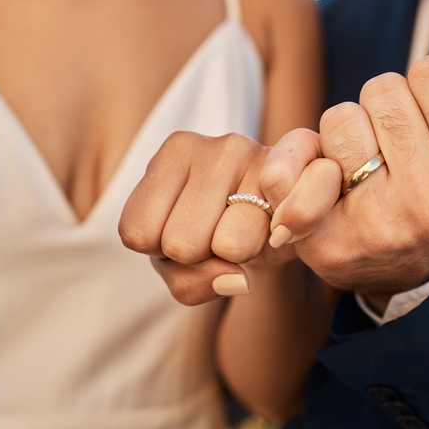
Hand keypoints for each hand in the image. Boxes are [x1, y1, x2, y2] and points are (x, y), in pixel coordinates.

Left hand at [119, 132, 336, 304]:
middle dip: (197, 257)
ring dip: (236, 255)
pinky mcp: (292, 175)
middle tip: (216, 235)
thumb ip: (189, 284)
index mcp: (170, 155)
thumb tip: (238, 280)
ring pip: (226, 245)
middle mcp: (207, 144)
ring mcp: (251, 153)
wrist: (277, 224)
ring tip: (243, 231)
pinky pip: (267, 238)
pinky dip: (271, 246)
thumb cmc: (213, 239)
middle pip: (178, 244)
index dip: (158, 251)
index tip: (181, 232)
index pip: (137, 233)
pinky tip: (271, 229)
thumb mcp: (180, 267)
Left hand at [265, 54, 428, 310]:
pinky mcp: (327, 241)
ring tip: (374, 164)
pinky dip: (299, 159)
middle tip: (405, 146)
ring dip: (353, 132)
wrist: (424, 272)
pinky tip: (324, 178)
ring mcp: (376, 224)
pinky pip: (290, 168)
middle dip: (391, 107)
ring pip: (340, 118)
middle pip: (384, 88)